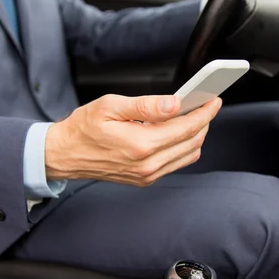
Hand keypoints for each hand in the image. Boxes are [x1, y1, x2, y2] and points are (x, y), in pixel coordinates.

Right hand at [44, 94, 221, 185]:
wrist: (65, 154)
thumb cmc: (83, 128)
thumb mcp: (110, 106)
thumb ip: (145, 106)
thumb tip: (174, 104)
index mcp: (140, 144)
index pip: (186, 127)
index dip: (204, 111)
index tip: (213, 99)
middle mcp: (147, 164)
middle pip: (192, 141)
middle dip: (204, 121)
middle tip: (206, 104)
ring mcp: (147, 175)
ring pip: (188, 154)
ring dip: (196, 135)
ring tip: (193, 116)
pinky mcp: (145, 179)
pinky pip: (176, 163)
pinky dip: (184, 147)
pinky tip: (177, 132)